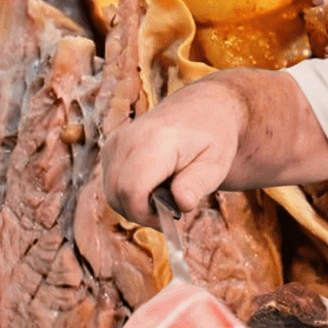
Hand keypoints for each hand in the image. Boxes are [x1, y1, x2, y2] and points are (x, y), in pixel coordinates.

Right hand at [102, 75, 246, 225]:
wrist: (203, 109)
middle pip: (117, 195)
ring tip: (166, 196)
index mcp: (156, 141)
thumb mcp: (216, 163)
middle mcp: (129, 139)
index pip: (132, 190)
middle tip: (171, 210)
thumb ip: (197, 184)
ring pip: (111, 193)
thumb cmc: (212, 138)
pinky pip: (111, 184)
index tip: (171, 219)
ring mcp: (116, 143)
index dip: (146, 214)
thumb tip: (183, 204)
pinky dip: (129, 194)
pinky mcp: (111, 148)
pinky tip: (154, 187)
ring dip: (135, 205)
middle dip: (142, 213)